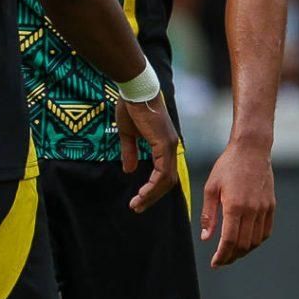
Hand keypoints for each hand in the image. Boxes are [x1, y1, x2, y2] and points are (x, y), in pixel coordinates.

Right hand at [113, 93, 179, 212]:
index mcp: (163, 144)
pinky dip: (153, 185)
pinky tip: (141, 193)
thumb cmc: (130, 107)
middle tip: (137, 207)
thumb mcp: (128, 134)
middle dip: (152, 197)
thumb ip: (130, 152)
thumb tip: (130, 170)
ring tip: (137, 204)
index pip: (163, 173)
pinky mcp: (163, 144)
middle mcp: (170, 147)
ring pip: (166, 179)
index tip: (137, 199)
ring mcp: (169, 146)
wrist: (134, 90)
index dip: (151, 188)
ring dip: (152, 195)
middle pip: (167, 181)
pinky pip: (162, 171)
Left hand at [197, 137, 273, 268]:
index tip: (215, 263)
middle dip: (231, 257)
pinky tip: (246, 242)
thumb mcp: (210, 188)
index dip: (222, 255)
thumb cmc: (227, 167)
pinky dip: (256, 241)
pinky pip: (266, 231)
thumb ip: (209, 215)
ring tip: (231, 254)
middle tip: (220, 261)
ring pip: (256, 240)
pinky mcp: (271, 205)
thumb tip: (207, 238)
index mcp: (235, 206)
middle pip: (244, 244)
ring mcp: (264, 208)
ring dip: (244, 251)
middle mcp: (252, 210)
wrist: (251, 150)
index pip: (230, 240)